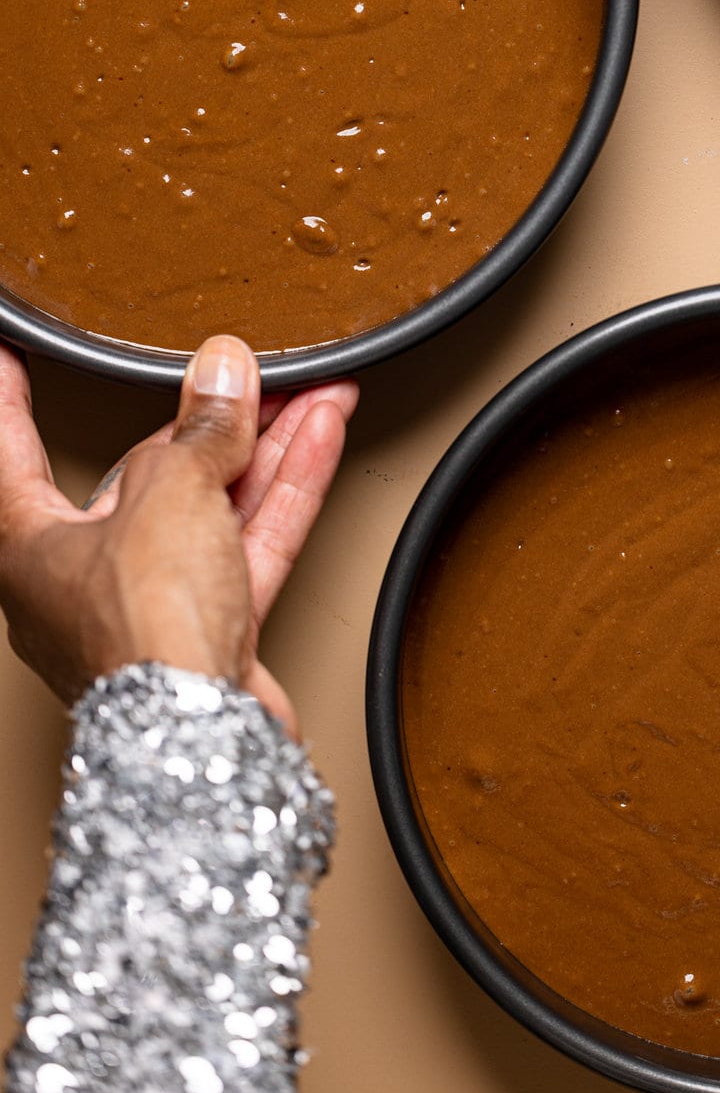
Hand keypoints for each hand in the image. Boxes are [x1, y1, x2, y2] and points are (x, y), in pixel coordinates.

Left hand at [0, 335, 357, 735]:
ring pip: (210, 506)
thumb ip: (199, 427)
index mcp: (29, 544)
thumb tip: (221, 378)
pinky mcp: (213, 630)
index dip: (10, 399)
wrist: (200, 733)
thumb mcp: (167, 489)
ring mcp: (154, 607)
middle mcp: (84, 579)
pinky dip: (285, 490)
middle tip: (237, 374)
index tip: (11, 359)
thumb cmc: (140, 632)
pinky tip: (316, 442)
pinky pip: (250, 543)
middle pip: (142, 478)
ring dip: (261, 446)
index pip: (10, 451)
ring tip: (303, 391)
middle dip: (198, 422)